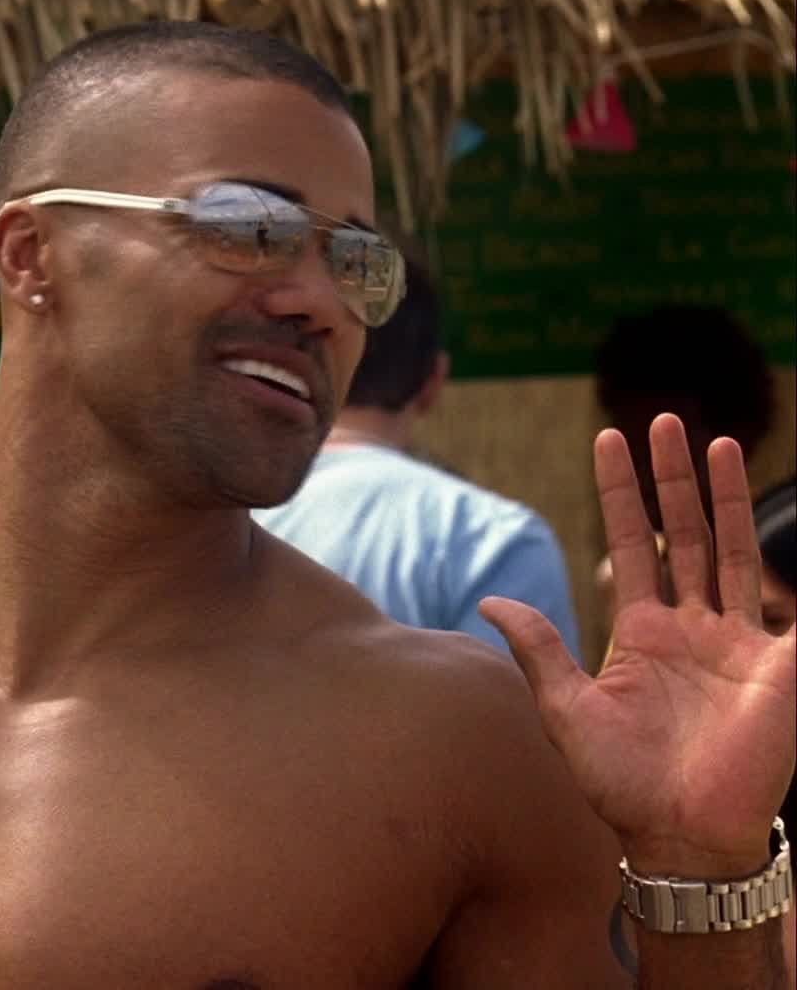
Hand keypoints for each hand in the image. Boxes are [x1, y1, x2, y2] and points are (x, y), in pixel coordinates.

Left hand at [482, 414, 794, 875]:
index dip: (620, 493)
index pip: (630, 542)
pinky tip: (795, 525)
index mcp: (639, 632)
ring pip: (732, 551)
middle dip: (673, 478)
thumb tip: (490, 599)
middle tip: (664, 420)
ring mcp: (736, 643)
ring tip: (720, 442)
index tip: (608, 440)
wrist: (678, 836)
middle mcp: (690, 627)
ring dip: (726, 498)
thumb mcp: (566, 711)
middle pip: (683, 532)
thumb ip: (538, 650)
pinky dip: (794, 566)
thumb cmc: (620, 783)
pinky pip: (793, 609)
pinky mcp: (776, 668)